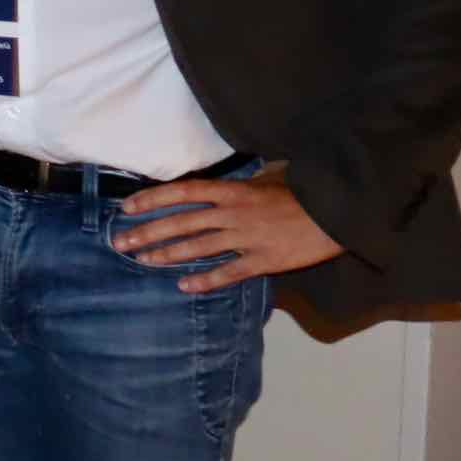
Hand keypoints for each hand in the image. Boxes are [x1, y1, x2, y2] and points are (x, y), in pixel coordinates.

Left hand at [113, 170, 342, 291]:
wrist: (340, 213)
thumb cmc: (305, 190)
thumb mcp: (271, 175)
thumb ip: (245, 180)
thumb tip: (229, 181)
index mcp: (233, 190)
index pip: (183, 193)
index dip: (152, 199)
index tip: (127, 206)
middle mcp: (233, 214)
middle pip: (181, 223)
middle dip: (148, 232)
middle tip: (121, 241)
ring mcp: (247, 239)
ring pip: (198, 247)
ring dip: (168, 254)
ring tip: (143, 260)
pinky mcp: (264, 261)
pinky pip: (229, 273)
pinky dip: (206, 280)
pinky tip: (185, 285)